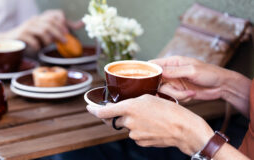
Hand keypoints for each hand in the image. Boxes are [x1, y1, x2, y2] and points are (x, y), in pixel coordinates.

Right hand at [4, 10, 83, 50]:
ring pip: (42, 30)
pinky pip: (32, 39)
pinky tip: (38, 49)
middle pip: (50, 22)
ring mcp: (27, 26)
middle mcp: (35, 20)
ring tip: (50, 45)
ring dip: (49, 39)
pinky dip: (37, 45)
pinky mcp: (21, 34)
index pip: (55, 14)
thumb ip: (61, 30)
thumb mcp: (47, 34)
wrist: (9, 42)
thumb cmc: (31, 38)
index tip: (68, 32)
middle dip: (59, 32)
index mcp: (42, 19)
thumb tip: (81, 24)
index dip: (63, 21)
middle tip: (65, 42)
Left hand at [87, 94, 213, 154]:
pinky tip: (151, 125)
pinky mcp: (140, 142)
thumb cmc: (169, 110)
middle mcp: (128, 122)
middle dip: (117, 115)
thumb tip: (123, 109)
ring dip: (132, 121)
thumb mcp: (149, 98)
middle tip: (128, 110)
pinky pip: (135, 134)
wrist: (183, 129)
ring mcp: (134, 134)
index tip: (89, 107)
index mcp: (129, 108)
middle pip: (115, 119)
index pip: (103, 112)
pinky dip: (139, 129)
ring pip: (127, 126)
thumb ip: (132, 102)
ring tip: (149, 117)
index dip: (94, 110)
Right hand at [149, 56, 229, 102]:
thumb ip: (174, 71)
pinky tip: (191, 94)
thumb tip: (158, 71)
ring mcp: (174, 83)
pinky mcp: (178, 93)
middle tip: (174, 90)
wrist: (222, 86)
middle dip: (164, 88)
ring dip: (176, 95)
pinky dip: (182, 98)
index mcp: (172, 62)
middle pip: (156, 82)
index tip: (145, 79)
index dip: (147, 71)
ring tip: (190, 92)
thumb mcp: (191, 70)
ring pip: (164, 92)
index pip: (153, 64)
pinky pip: (172, 98)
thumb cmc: (209, 73)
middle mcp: (171, 73)